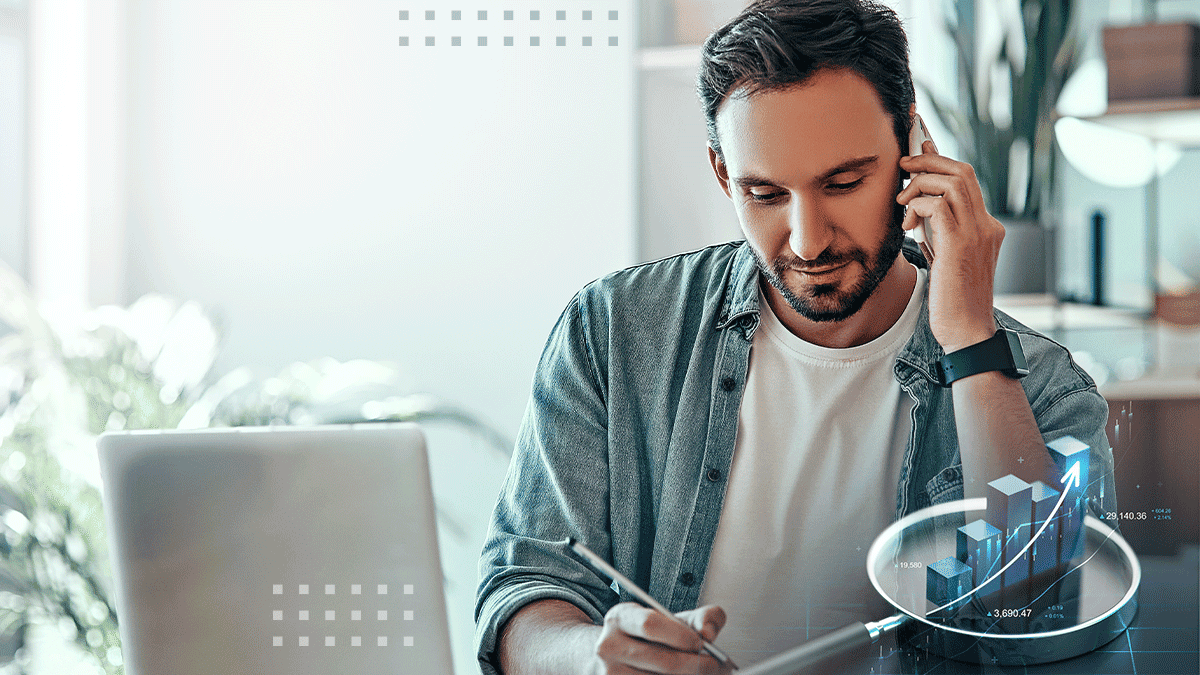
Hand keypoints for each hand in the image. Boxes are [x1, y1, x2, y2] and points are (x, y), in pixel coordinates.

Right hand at [590, 603, 730, 674]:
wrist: (612, 657)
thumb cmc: (647, 638)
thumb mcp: (667, 620)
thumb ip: (699, 618)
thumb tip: (709, 633)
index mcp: (620, 618)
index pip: (650, 625)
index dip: (681, 635)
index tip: (702, 643)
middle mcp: (608, 646)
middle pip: (662, 661)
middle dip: (697, 665)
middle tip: (717, 666)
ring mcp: (610, 674)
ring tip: (708, 673)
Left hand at [897, 140, 1001, 352]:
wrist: (967, 330)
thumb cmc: (952, 299)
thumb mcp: (946, 257)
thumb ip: (939, 231)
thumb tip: (918, 208)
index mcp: (986, 226)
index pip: (965, 179)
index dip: (941, 158)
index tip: (919, 144)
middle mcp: (986, 225)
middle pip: (961, 170)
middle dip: (928, 159)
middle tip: (903, 164)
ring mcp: (977, 233)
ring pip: (951, 181)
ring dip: (920, 183)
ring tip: (902, 201)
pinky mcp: (961, 244)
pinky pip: (939, 205)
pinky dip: (918, 204)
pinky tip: (907, 222)